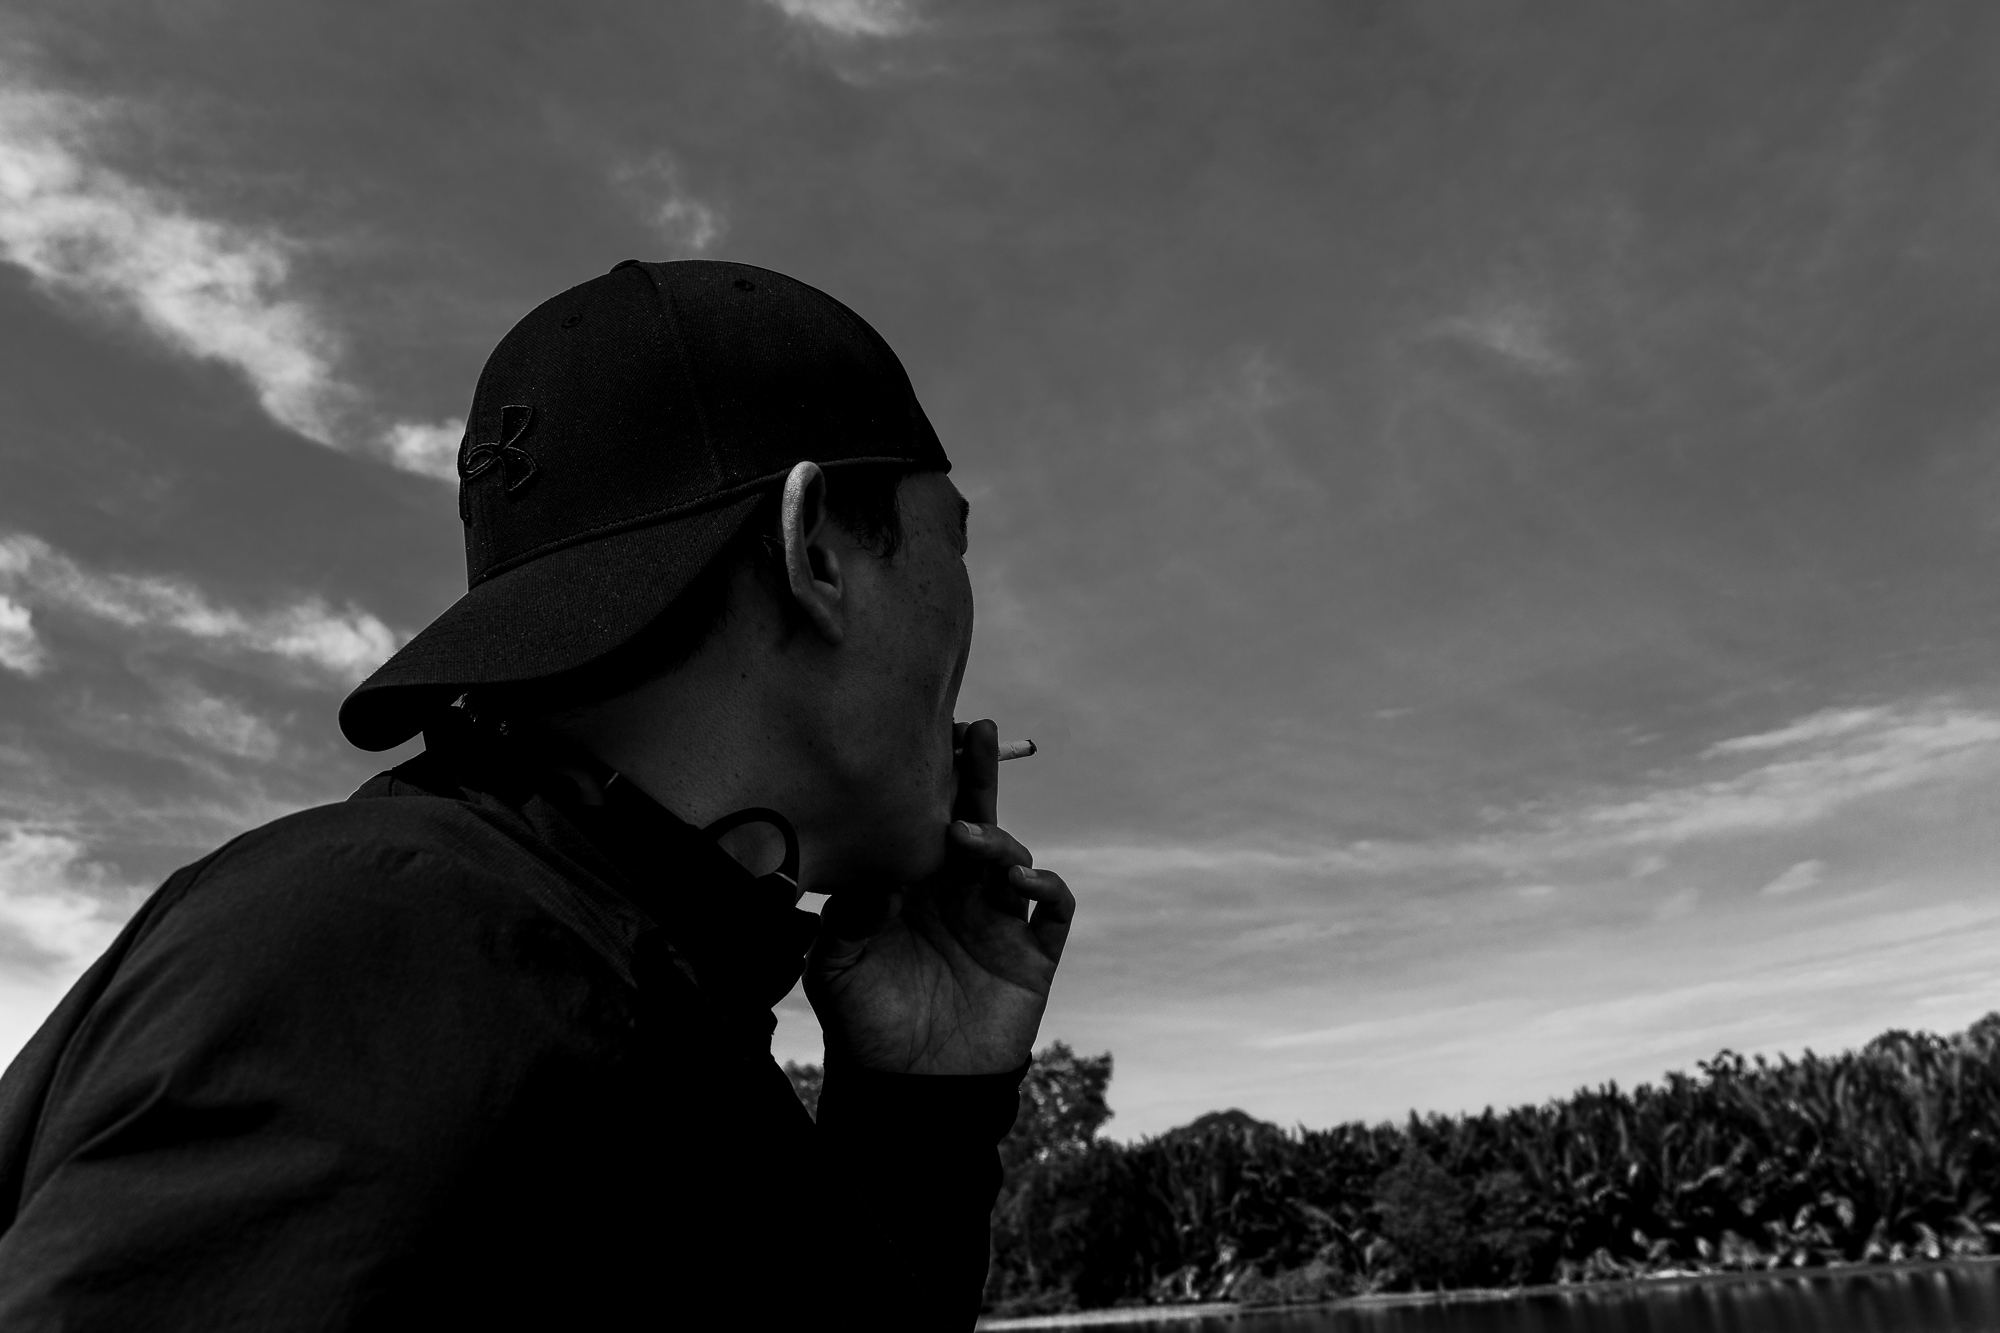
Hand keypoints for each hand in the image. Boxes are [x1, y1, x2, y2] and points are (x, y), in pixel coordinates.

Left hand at [804, 719, 1074, 1073]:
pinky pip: (1052, 909)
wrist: (905, 1087)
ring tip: (967, 838)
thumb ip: (846, 918)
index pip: (927, 820)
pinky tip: (1019, 880)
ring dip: (996, 840)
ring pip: (1013, 859)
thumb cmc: (863, 1021)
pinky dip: (1044, 887)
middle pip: (977, 820)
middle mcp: (959, 892)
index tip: (926, 736)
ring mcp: (998, 920)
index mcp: (913, 884)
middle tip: (976, 732)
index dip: (932, 781)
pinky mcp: (1031, 956)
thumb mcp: (833, 966)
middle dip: (977, 775)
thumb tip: (878, 878)